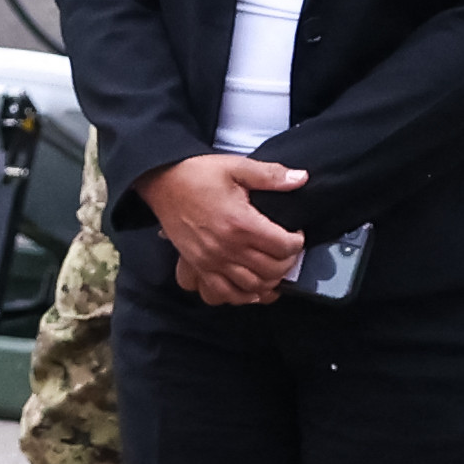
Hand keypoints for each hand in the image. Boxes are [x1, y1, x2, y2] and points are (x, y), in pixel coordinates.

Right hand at [142, 153, 311, 304]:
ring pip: (251, 286)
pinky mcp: (198, 266)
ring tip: (273, 267)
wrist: (161, 182)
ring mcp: (211, 261)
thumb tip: (302, 178)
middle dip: (288, 263)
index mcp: (240, 222)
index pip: (283, 246)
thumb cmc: (197, 173)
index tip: (296, 234)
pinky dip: (241, 297)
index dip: (297, 242)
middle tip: (288, 250)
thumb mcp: (236, 166)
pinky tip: (250, 289)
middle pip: (271, 270)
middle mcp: (226, 247)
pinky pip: (222, 294)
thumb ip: (271, 175)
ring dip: (269, 281)